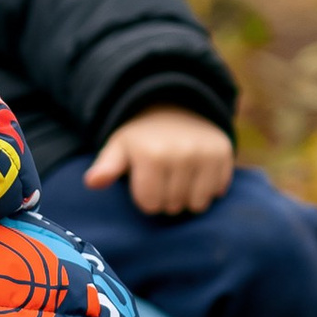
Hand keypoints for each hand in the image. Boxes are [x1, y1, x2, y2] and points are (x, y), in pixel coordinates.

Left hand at [83, 109, 235, 217]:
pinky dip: (207, 189)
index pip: (151, 205)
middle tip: (163, 180)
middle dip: (166, 201)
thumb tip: (92, 182)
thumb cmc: (140, 138)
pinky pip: (217, 191)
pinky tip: (197, 174)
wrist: (173, 109)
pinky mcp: (224, 152)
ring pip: (198, 203)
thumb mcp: (118, 149)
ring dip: (187, 199)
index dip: (146, 200)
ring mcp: (206, 153)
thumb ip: (106, 168)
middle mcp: (182, 153)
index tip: (144, 185)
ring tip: (179, 180)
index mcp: (152, 155)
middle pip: (173, 206)